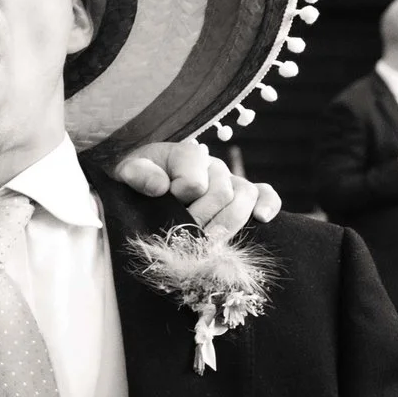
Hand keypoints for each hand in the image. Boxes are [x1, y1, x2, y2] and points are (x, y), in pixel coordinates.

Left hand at [110, 141, 281, 237]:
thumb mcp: (129, 172)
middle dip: (203, 220)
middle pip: (223, 193)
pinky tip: (262, 219)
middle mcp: (212, 165)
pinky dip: (268, 204)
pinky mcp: (242, 194)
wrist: (144, 184)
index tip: (166, 205)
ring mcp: (229, 179)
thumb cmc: (138, 178)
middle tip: (185, 237)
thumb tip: (161, 186)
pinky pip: (265, 193)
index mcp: (186, 154)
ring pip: (246, 195)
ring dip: (229, 222)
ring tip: (209, 242)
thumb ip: (139, 174)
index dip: (182, 200)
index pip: (195, 182)